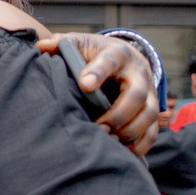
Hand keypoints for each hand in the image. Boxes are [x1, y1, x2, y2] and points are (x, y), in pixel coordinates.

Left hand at [35, 32, 157, 154]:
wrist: (123, 57)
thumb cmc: (94, 53)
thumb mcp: (79, 43)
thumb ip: (61, 44)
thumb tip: (42, 47)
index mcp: (117, 54)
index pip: (109, 62)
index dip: (98, 73)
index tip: (85, 85)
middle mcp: (138, 73)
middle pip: (136, 94)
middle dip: (118, 113)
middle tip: (98, 126)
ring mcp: (149, 92)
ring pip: (149, 114)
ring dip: (130, 130)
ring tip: (108, 139)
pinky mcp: (152, 109)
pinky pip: (153, 130)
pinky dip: (141, 143)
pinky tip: (124, 151)